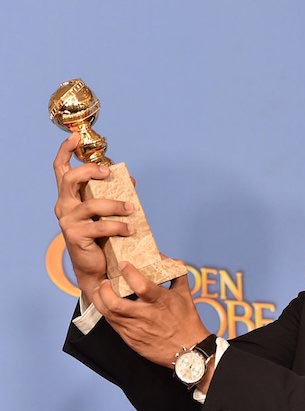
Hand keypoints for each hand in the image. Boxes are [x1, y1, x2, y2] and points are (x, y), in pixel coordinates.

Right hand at [53, 134, 133, 301]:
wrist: (97, 268)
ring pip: (92, 204)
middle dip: (90, 172)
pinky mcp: (76, 236)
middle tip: (109, 174)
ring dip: (115, 205)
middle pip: (70, 179)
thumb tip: (130, 179)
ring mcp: (68, 221)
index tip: (74, 137)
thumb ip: (115, 195)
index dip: (65, 151)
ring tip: (131, 210)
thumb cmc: (103, 236)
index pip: (61, 169)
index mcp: (70, 196)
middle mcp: (64, 206)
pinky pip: (99, 226)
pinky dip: (118, 226)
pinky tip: (128, 230)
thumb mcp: (108, 212)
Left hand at [92, 261, 209, 367]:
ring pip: (108, 314)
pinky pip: (112, 324)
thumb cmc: (187, 321)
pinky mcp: (130, 339)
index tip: (123, 264)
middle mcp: (146, 315)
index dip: (129, 273)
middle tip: (105, 281)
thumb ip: (177, 275)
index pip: (141, 285)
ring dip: (100, 300)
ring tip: (100, 291)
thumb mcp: (185, 295)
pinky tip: (107, 305)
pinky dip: (106, 312)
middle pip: (115, 303)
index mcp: (161, 302)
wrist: (188, 350)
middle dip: (105, 290)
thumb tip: (169, 259)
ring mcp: (135, 329)